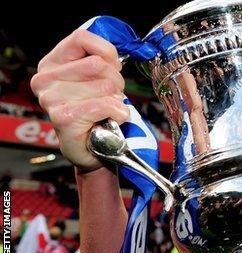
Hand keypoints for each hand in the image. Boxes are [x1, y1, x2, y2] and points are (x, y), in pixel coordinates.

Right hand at [30, 29, 128, 171]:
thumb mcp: (94, 78)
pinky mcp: (64, 118)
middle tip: (111, 96)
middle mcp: (45, 79)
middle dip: (116, 81)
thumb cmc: (95, 111)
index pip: (81, 38)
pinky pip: (104, 105)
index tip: (114, 66)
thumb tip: (114, 57)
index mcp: (51, 64)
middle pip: (98, 64)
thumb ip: (100, 60)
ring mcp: (52, 99)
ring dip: (117, 99)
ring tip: (108, 109)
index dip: (106, 51)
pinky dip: (118, 112)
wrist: (92, 148)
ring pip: (105, 86)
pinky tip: (113, 119)